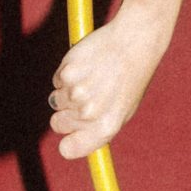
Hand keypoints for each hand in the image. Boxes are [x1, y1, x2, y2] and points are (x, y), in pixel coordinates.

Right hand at [49, 3, 172, 159]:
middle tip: (85, 97)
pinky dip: (66, 74)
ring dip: (67, 91)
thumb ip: (98, 128)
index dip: (67, 143)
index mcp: (106, 128)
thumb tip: (74, 142)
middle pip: (58, 123)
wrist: (134, 42)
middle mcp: (89, 114)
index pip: (69, 149)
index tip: (69, 137)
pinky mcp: (67, 73)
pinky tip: (86, 65)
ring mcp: (76, 93)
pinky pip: (56, 80)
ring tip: (92, 77)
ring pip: (56, 101)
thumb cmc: (131, 78)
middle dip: (65, 113)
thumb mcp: (122, 109)